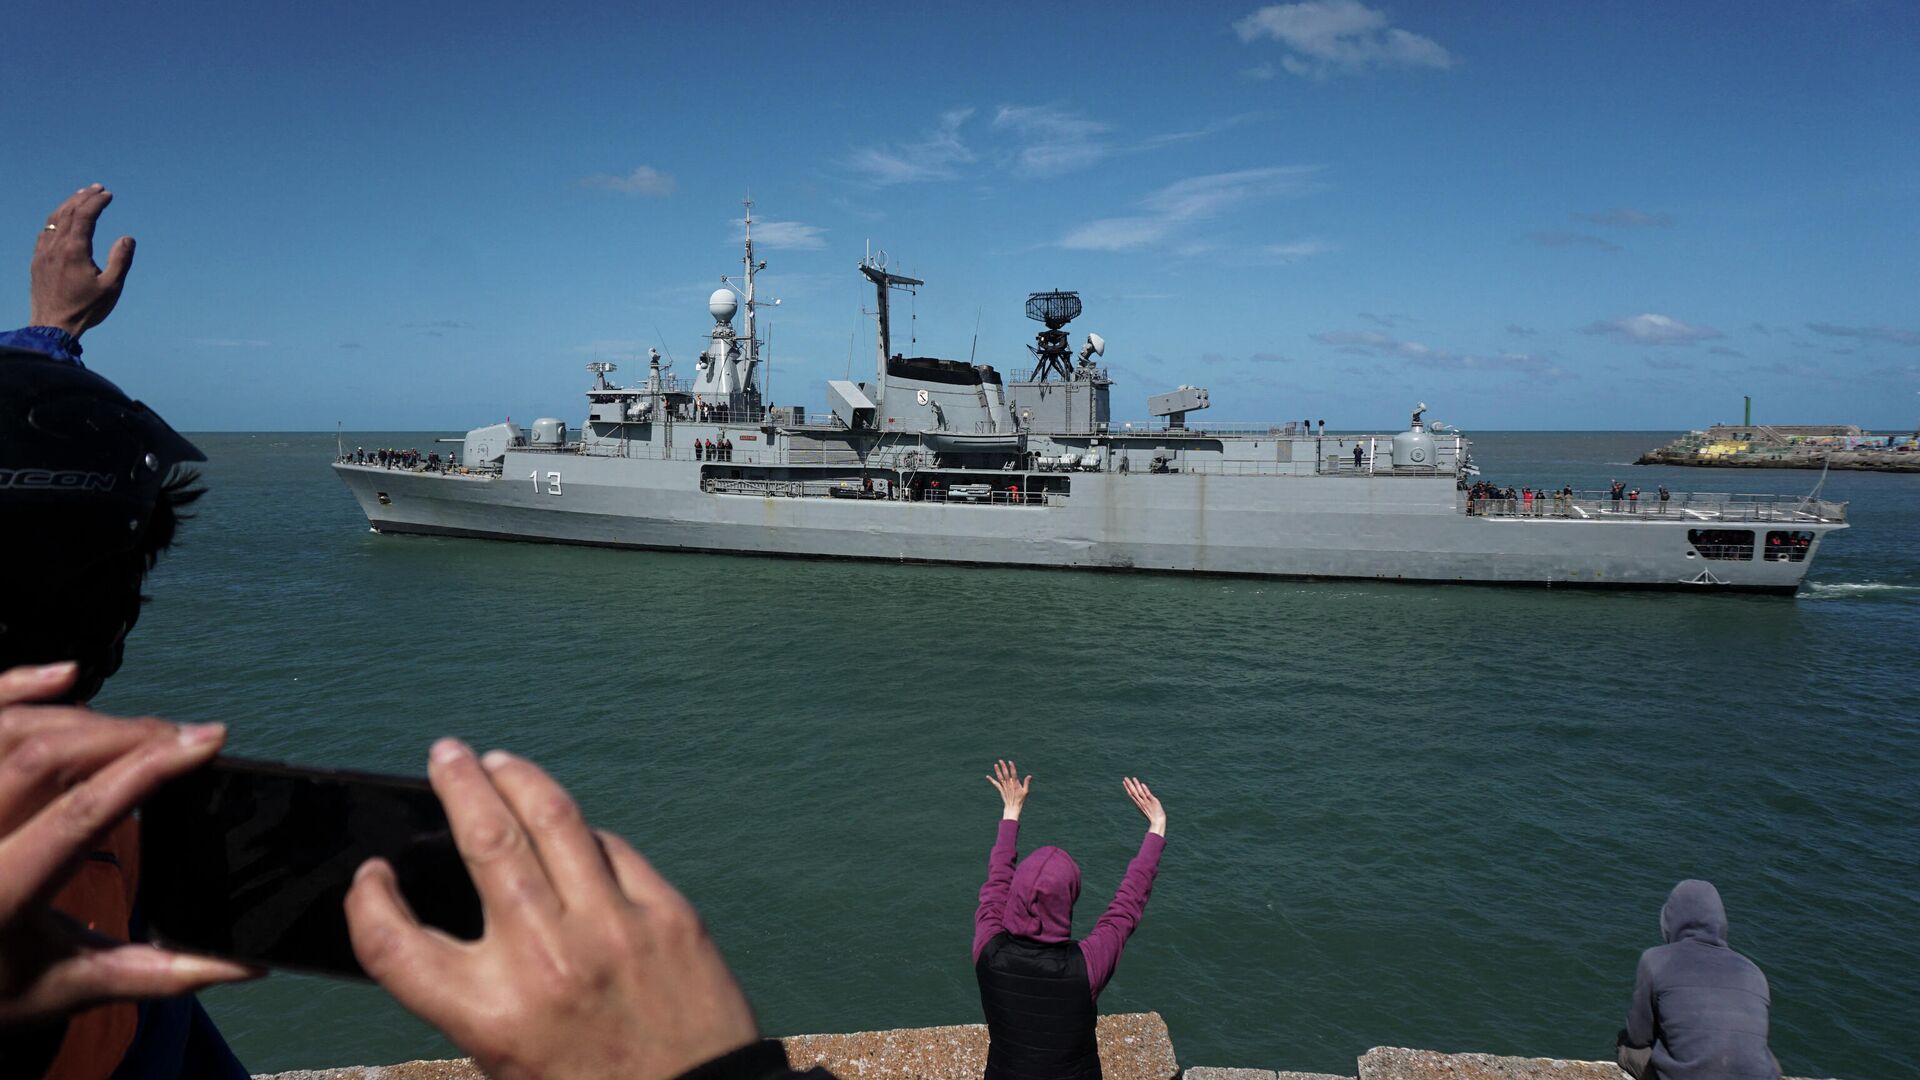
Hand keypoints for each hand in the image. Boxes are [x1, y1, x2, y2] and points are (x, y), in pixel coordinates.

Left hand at [0, 663, 253, 1025]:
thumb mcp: (65, 988)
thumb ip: (155, 973)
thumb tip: (247, 964)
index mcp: (1, 895)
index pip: (82, 815)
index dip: (149, 769)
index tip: (208, 739)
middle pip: (49, 757)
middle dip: (129, 735)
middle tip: (185, 738)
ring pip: (15, 729)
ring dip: (87, 718)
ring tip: (141, 731)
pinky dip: (18, 686)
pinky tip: (65, 676)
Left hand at [30, 184, 135, 338]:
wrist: (53, 326)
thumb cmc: (86, 309)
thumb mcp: (112, 287)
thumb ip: (121, 260)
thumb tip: (127, 238)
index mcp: (75, 250)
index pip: (85, 216)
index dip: (97, 202)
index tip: (109, 195)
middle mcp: (56, 246)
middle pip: (68, 212)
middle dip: (84, 197)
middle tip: (98, 188)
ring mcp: (43, 252)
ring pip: (54, 219)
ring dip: (69, 205)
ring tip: (81, 197)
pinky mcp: (37, 260)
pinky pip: (45, 232)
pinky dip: (56, 219)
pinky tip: (62, 220)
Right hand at [346, 740, 759, 1079]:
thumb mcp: (507, 1060)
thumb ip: (475, 991)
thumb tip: (459, 906)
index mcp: (490, 1015)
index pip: (394, 944)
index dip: (368, 904)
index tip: (372, 878)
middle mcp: (545, 961)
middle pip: (483, 843)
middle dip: (458, 786)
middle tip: (446, 754)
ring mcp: (612, 929)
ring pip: (554, 821)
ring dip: (519, 780)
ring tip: (499, 762)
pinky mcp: (668, 915)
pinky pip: (613, 850)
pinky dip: (583, 831)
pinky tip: (568, 823)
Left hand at [985, 759, 1030, 820]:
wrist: (1013, 806)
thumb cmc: (1020, 799)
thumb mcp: (1025, 791)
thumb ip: (1026, 783)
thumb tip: (1029, 776)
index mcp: (1015, 783)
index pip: (1013, 773)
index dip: (1012, 767)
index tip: (1010, 761)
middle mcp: (1009, 784)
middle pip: (1005, 773)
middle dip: (1003, 766)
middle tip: (1000, 760)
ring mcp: (1004, 786)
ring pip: (1000, 777)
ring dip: (997, 771)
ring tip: (995, 765)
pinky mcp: (1000, 789)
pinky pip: (995, 784)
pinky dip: (991, 780)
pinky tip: (987, 776)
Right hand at [1124, 777, 1165, 835]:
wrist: (1158, 821)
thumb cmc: (1152, 815)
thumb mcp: (1145, 808)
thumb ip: (1142, 802)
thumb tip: (1139, 798)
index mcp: (1139, 803)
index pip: (1132, 794)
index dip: (1127, 788)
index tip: (1124, 782)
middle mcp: (1141, 802)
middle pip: (1134, 792)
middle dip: (1129, 785)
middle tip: (1125, 778)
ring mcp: (1147, 802)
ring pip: (1140, 792)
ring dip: (1136, 785)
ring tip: (1133, 778)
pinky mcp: (1153, 801)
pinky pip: (1148, 795)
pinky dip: (1145, 790)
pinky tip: (1142, 784)